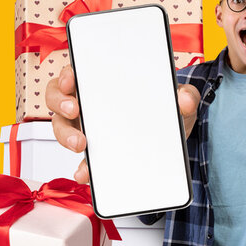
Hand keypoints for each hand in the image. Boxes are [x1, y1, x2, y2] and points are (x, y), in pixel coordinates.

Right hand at [46, 65, 200, 183]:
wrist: (175, 140)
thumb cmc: (169, 111)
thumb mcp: (181, 101)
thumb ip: (186, 96)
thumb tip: (184, 99)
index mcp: (105, 84)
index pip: (75, 72)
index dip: (67, 74)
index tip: (71, 79)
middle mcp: (90, 104)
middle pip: (59, 98)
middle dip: (61, 103)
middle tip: (75, 110)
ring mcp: (88, 128)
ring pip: (62, 128)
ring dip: (66, 135)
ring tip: (81, 144)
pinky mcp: (96, 154)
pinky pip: (82, 161)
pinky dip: (82, 167)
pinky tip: (86, 173)